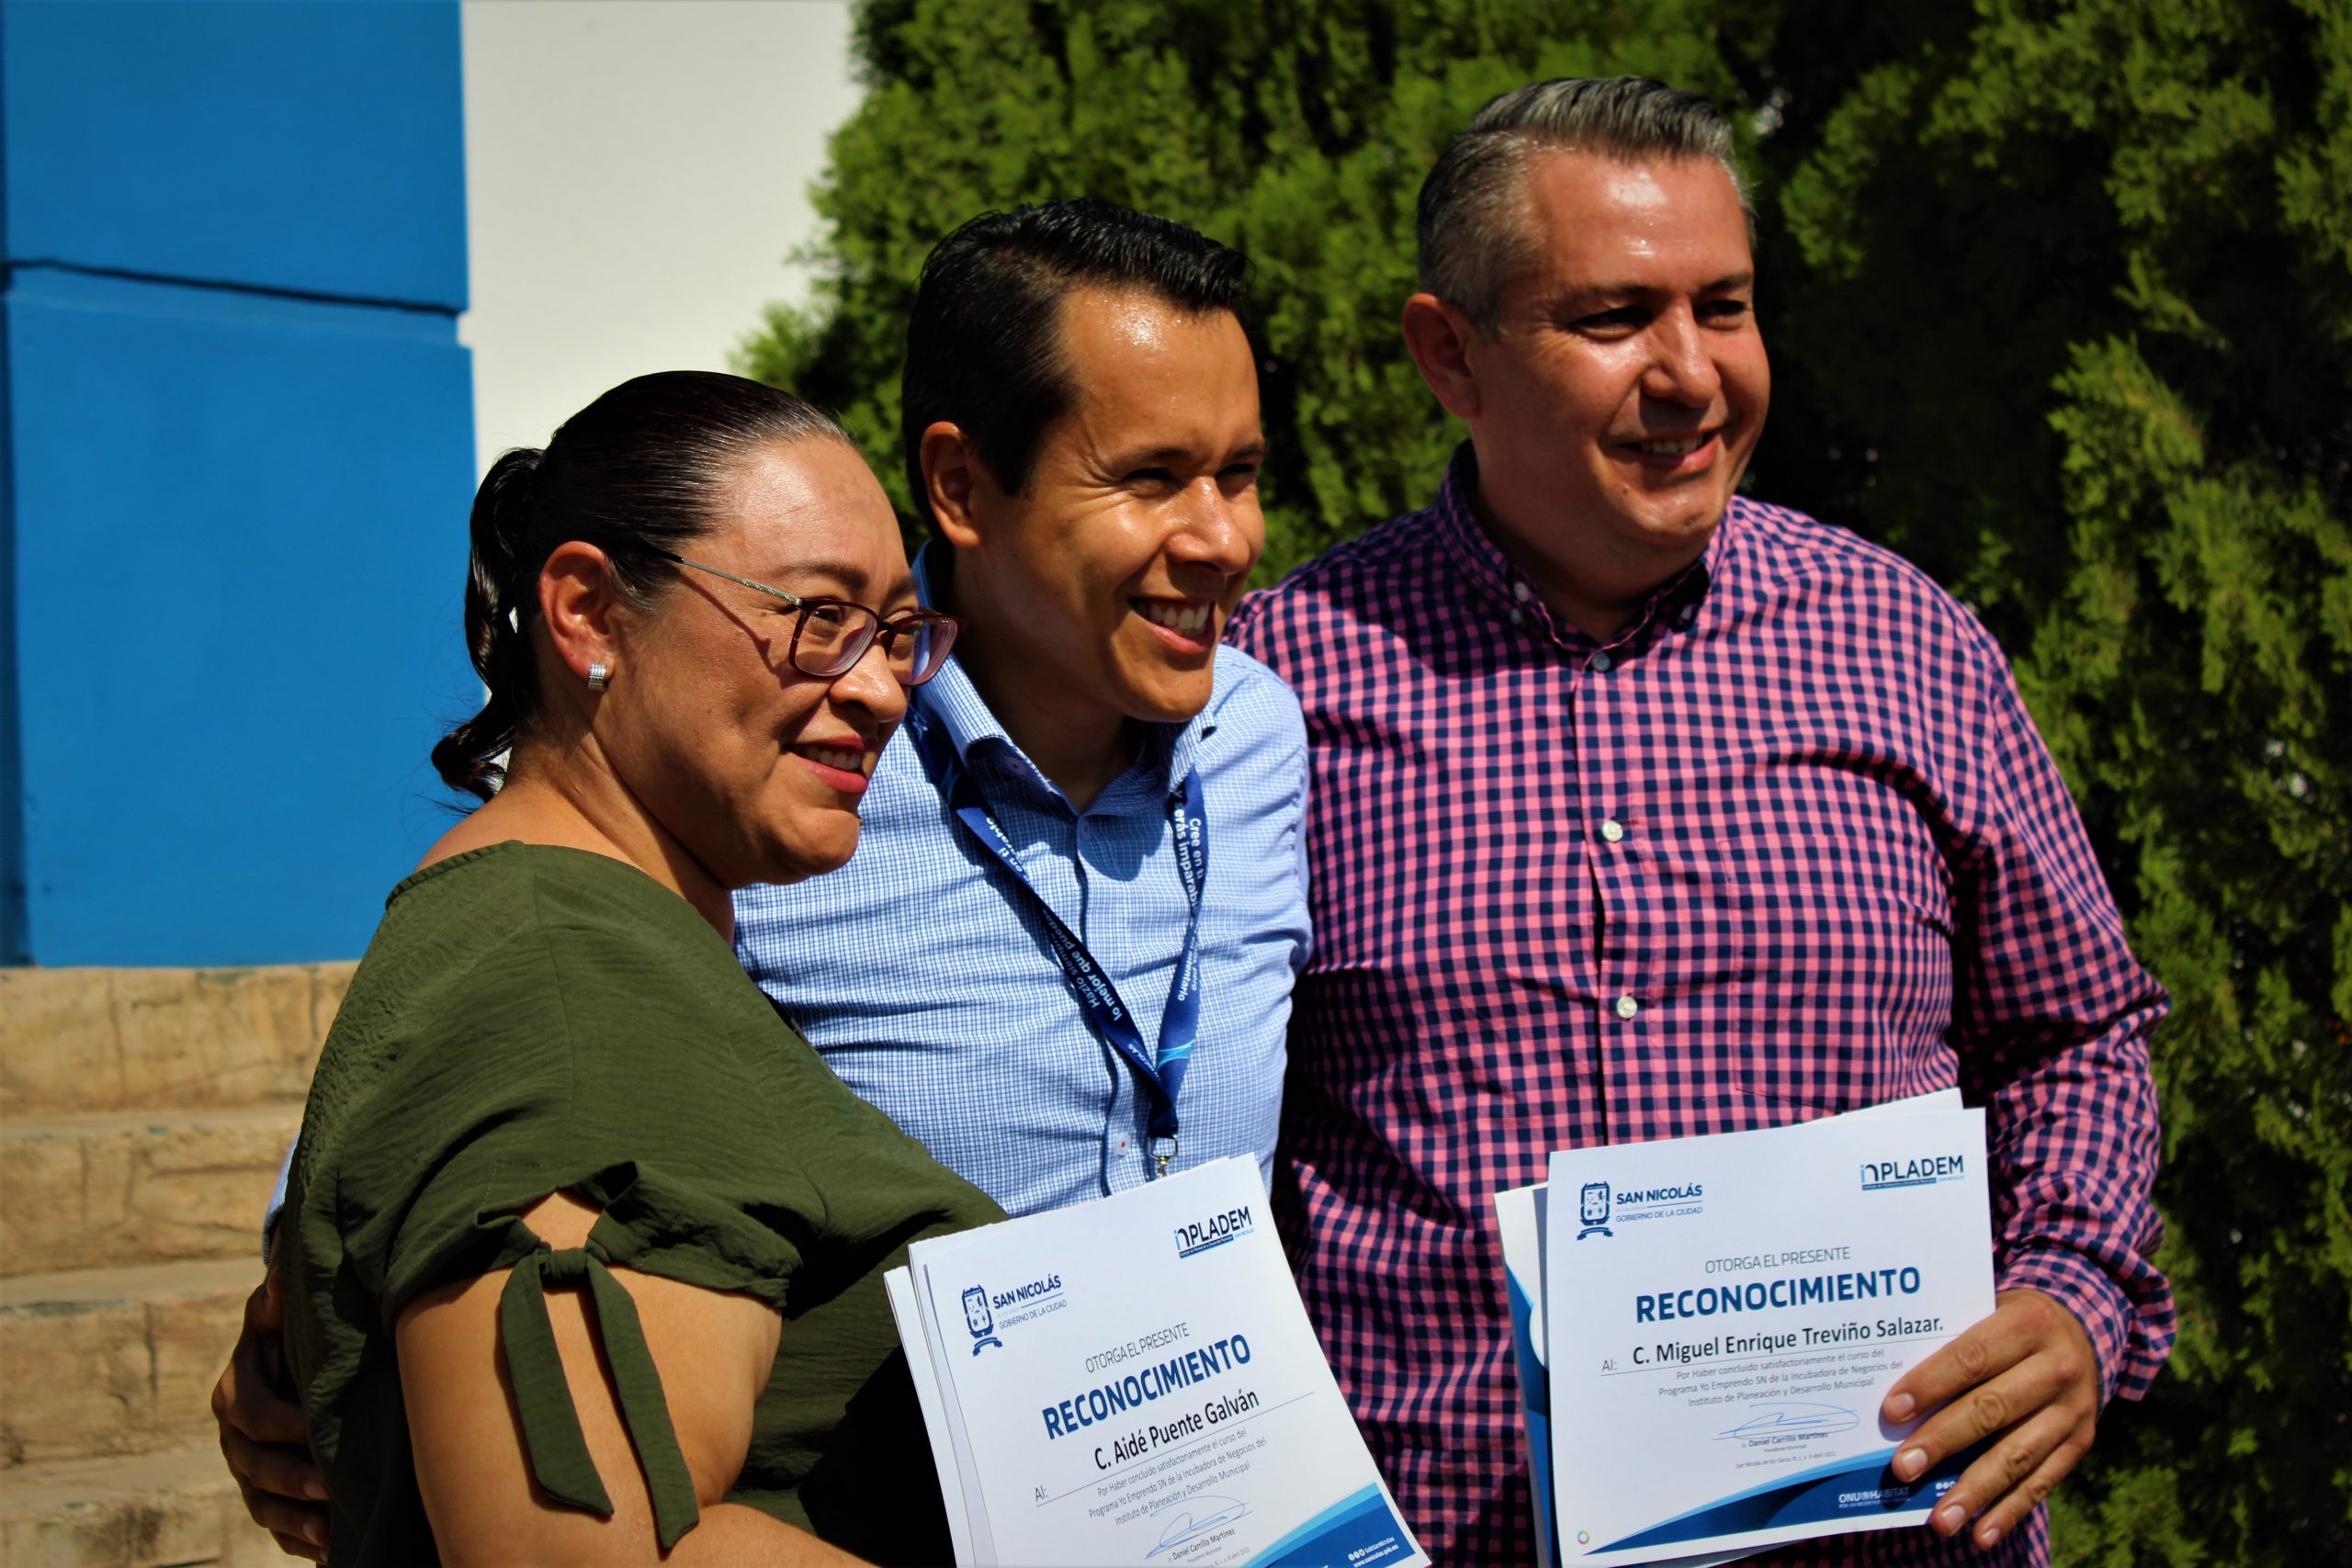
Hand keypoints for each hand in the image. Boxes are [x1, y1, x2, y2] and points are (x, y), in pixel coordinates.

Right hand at [211, 1269, 330, 1560]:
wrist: (294, 1362)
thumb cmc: (292, 1333)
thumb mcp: (281, 1315)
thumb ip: (277, 1302)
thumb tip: (280, 1275)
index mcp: (236, 1395)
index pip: (253, 1415)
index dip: (282, 1424)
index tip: (315, 1429)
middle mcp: (235, 1440)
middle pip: (255, 1467)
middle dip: (291, 1479)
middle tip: (329, 1488)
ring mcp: (248, 1473)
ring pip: (262, 1504)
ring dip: (295, 1520)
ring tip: (330, 1533)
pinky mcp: (266, 1496)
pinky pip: (276, 1526)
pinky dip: (299, 1539)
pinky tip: (331, 1549)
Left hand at [1880, 1287, 2099, 1552]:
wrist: (2083, 1332)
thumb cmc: (2010, 1322)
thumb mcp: (1989, 1310)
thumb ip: (1951, 1340)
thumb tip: (1893, 1394)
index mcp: (2028, 1323)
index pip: (1971, 1357)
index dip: (1931, 1384)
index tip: (1892, 1412)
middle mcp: (2057, 1366)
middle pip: (1992, 1409)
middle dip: (1943, 1441)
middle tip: (1903, 1469)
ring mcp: (2073, 1409)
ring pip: (2018, 1454)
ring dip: (1976, 1491)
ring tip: (1941, 1520)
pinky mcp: (2081, 1443)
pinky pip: (2043, 1481)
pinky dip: (2009, 1511)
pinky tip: (1981, 1534)